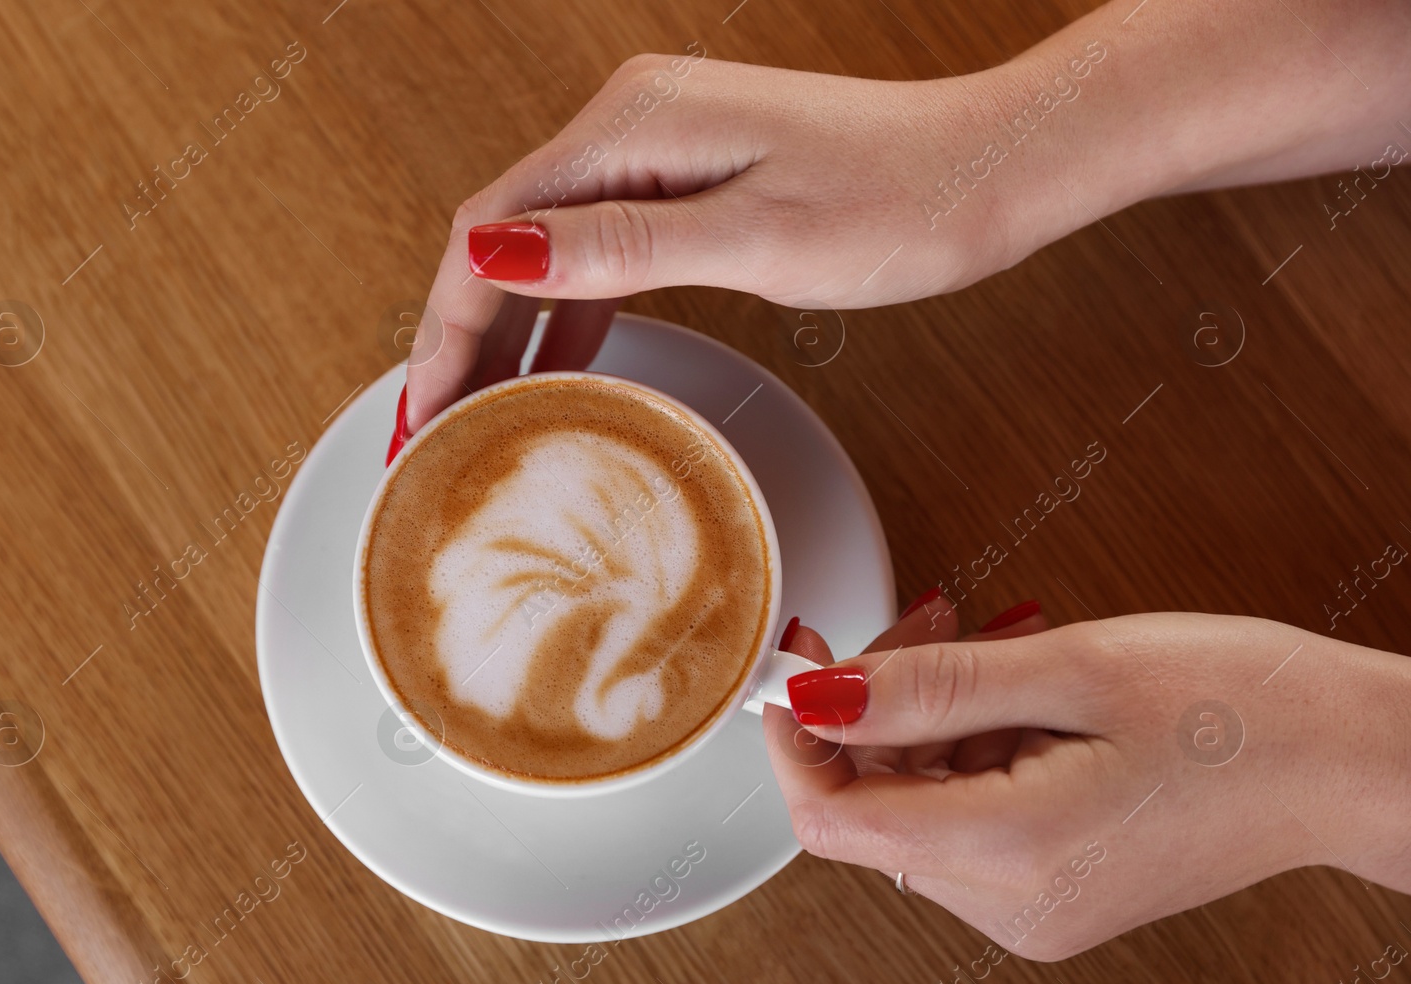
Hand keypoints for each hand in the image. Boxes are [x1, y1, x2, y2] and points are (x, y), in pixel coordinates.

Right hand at [398, 49, 1023, 440]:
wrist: (991, 169)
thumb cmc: (897, 200)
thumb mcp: (754, 239)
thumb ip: (619, 248)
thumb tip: (496, 252)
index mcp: (634, 126)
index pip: (492, 227)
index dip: (446, 324)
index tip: (423, 408)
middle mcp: (633, 123)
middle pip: (506, 234)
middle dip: (462, 334)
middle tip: (433, 430)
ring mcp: (660, 147)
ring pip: (548, 247)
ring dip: (510, 331)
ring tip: (480, 416)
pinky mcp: (691, 176)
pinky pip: (602, 249)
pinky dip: (570, 313)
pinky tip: (557, 371)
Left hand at [764, 596, 1410, 959]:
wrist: (1356, 761)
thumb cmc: (1244, 708)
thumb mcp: (1071, 668)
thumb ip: (927, 687)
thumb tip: (814, 694)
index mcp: (1012, 852)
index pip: (830, 816)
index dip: (795, 734)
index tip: (800, 658)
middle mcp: (1012, 904)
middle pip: (872, 804)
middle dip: (878, 705)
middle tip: (928, 618)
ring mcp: (1035, 906)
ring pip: (917, 802)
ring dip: (933, 714)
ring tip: (1001, 643)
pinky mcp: (1055, 890)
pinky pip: (968, 813)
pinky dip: (974, 743)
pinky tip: (1026, 689)